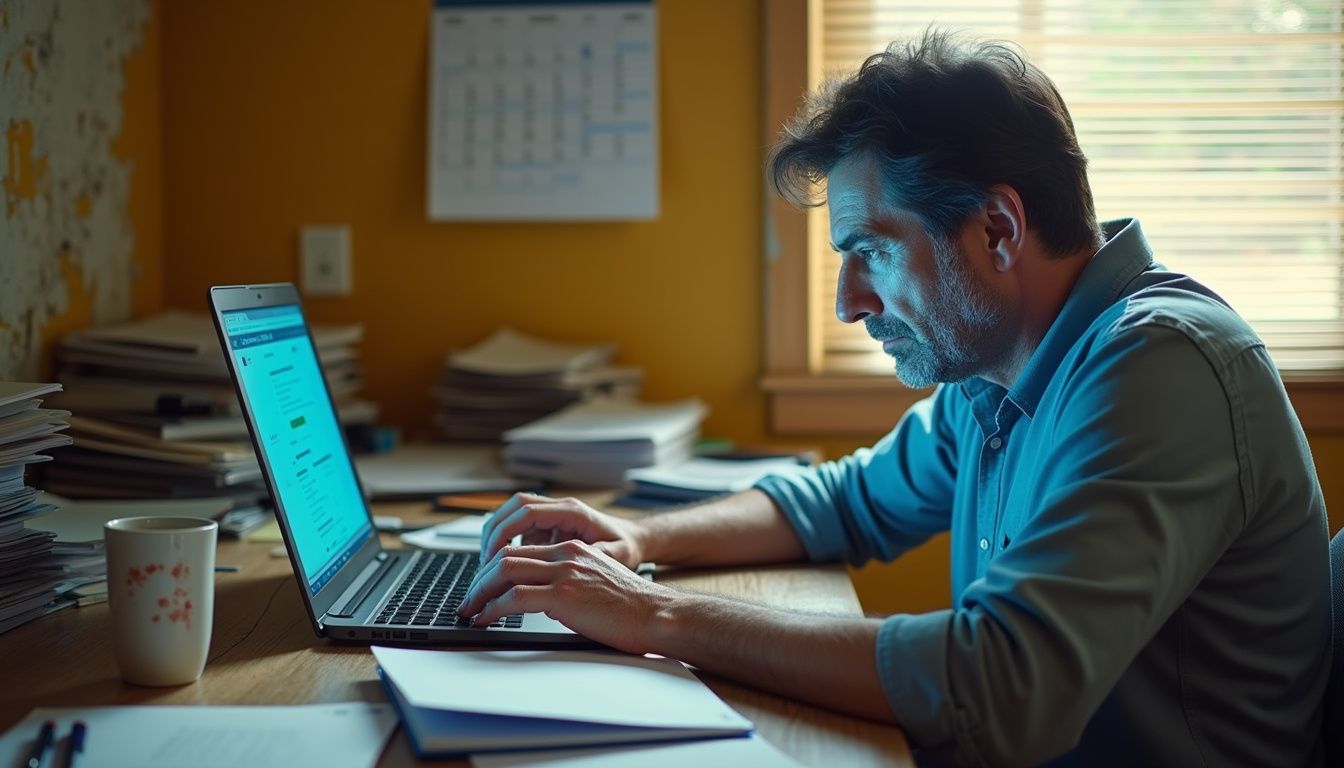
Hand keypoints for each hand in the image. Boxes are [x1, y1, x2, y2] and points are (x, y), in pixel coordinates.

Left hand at [458, 539, 671, 653]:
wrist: (656, 614)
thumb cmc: (632, 608)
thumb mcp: (595, 584)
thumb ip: (568, 583)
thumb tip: (542, 601)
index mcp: (572, 549)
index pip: (520, 550)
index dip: (494, 569)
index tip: (483, 587)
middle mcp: (566, 554)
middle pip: (505, 557)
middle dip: (479, 580)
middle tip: (468, 601)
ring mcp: (564, 572)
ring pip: (504, 571)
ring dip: (479, 592)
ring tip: (470, 611)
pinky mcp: (564, 594)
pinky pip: (515, 597)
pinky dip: (492, 608)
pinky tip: (485, 619)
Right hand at [479, 493, 645, 568]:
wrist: (636, 540)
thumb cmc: (626, 547)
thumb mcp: (617, 554)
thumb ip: (595, 556)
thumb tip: (574, 562)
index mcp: (573, 512)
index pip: (528, 512)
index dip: (506, 531)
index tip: (494, 555)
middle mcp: (559, 509)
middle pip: (514, 507)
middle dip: (494, 531)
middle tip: (483, 562)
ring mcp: (552, 516)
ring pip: (512, 515)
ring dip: (496, 536)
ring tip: (487, 565)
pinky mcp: (549, 526)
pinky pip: (520, 528)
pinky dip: (507, 543)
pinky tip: (503, 567)